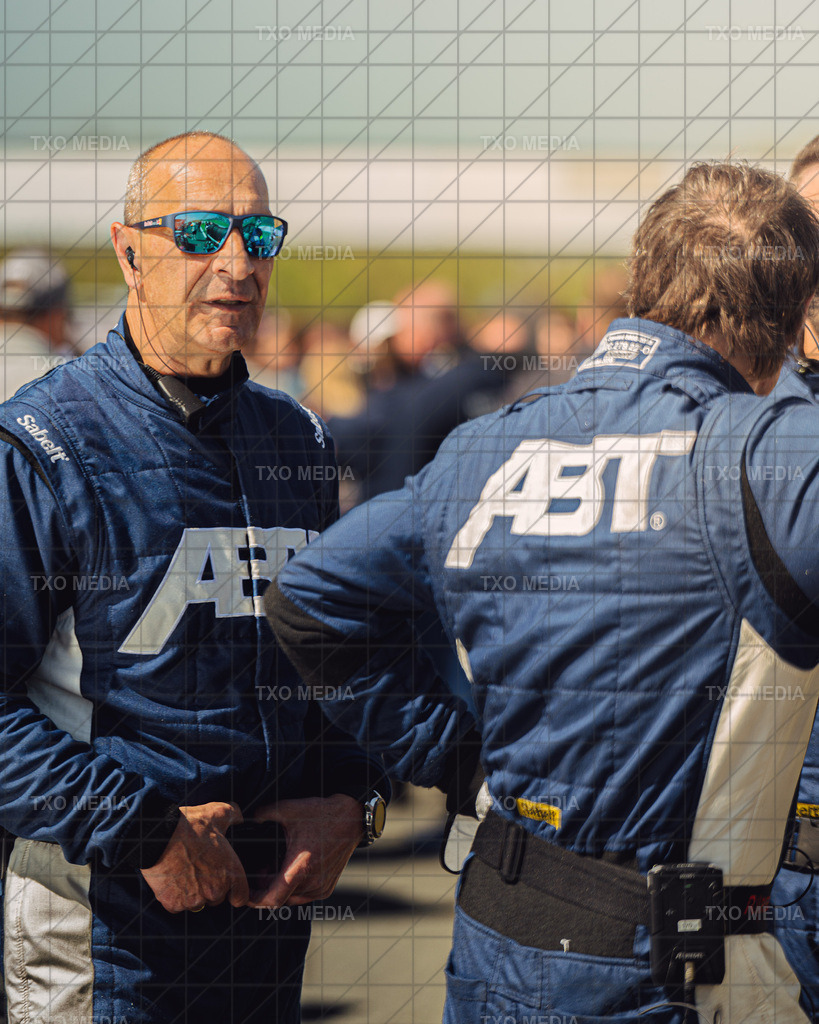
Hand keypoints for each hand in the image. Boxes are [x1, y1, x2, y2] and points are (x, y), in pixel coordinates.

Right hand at [140, 801, 248, 912]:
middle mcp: (214, 891)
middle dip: (210, 887)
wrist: (159, 836)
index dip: (235, 891)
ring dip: (192, 892)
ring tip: (184, 870)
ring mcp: (193, 900)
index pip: (241, 897)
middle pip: (216, 898)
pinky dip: (174, 895)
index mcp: (230, 872)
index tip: (227, 885)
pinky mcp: (174, 904)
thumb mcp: (218, 813)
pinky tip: (172, 878)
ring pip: (196, 902)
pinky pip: (177, 905)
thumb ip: (234, 815)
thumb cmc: (190, 825)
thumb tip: (239, 817)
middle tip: (199, 868)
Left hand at [247, 794, 362, 907]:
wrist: (351, 818)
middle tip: (258, 871)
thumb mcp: (290, 809)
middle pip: (279, 898)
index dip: (255, 900)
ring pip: (291, 899)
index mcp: (300, 868)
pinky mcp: (327, 888)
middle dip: (265, 889)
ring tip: (274, 867)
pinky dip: (294, 888)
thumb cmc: (321, 814)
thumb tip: (247, 818)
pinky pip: (304, 895)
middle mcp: (313, 882)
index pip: (272, 899)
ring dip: (280, 888)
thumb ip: (264, 814)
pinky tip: (290, 869)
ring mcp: (321, 888)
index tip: (245, 894)